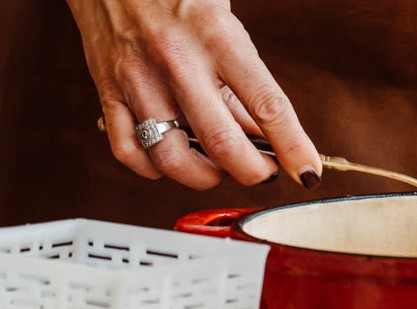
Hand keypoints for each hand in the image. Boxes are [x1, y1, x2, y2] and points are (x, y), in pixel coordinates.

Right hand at [66, 0, 321, 189]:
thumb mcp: (226, 24)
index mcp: (218, 36)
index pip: (268, 106)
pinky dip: (154, 168)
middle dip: (253, 173)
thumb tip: (265, 137)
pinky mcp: (108, 89)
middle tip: (263, 172)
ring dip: (205, 177)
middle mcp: (177, 60)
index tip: (308, 173)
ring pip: (173, 158)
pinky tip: (173, 157)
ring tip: (218, 168)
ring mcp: (138, 78)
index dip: (293, 148)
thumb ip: (245, 81)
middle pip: (222, 144)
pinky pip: (128, 150)